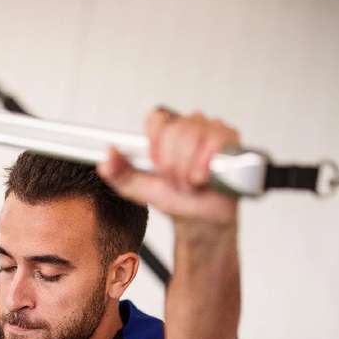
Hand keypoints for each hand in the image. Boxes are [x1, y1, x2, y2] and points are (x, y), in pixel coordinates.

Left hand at [97, 109, 239, 227]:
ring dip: (189, 169)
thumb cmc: (176, 199)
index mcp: (168, 129)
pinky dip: (207, 167)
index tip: (158, 166)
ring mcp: (213, 129)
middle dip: (173, 164)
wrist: (202, 220)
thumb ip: (119, 173)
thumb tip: (106, 158)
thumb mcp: (139, 188)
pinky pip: (216, 144)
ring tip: (192, 182)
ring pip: (195, 137)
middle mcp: (191, 124)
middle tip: (177, 180)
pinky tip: (207, 178)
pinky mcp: (232, 141)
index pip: (157, 118)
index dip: (156, 145)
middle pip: (176, 130)